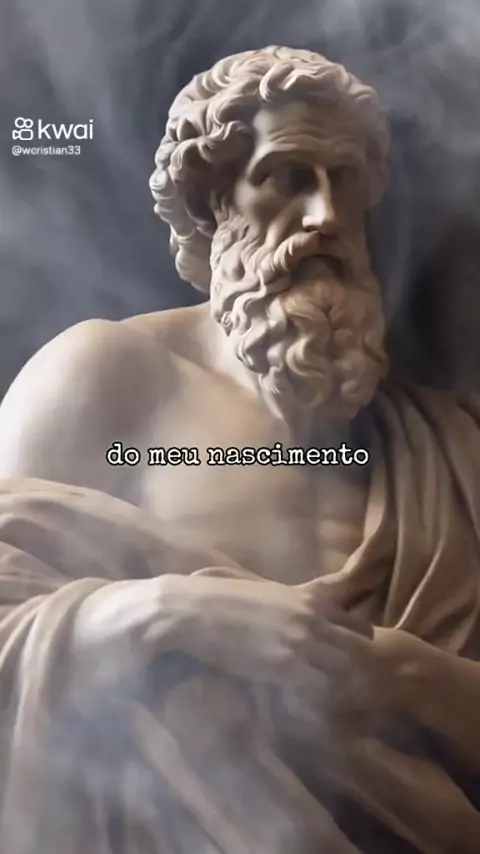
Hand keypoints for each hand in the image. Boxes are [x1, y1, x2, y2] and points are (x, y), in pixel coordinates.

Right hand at [158, 573, 377, 732]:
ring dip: (339, 690)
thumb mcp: (267, 594)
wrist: (191, 610)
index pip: (360, 628)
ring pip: (346, 673)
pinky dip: (317, 703)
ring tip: (325, 705)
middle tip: (343, 693)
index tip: (344, 666)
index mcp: (311, 600)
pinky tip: (304, 709)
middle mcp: (314, 619)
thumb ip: (292, 604)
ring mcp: (302, 642)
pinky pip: (320, 691)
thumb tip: (301, 615)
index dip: (357, 650)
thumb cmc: (220, 600)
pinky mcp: (284, 665)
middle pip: (361, 652)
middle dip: (357, 674)